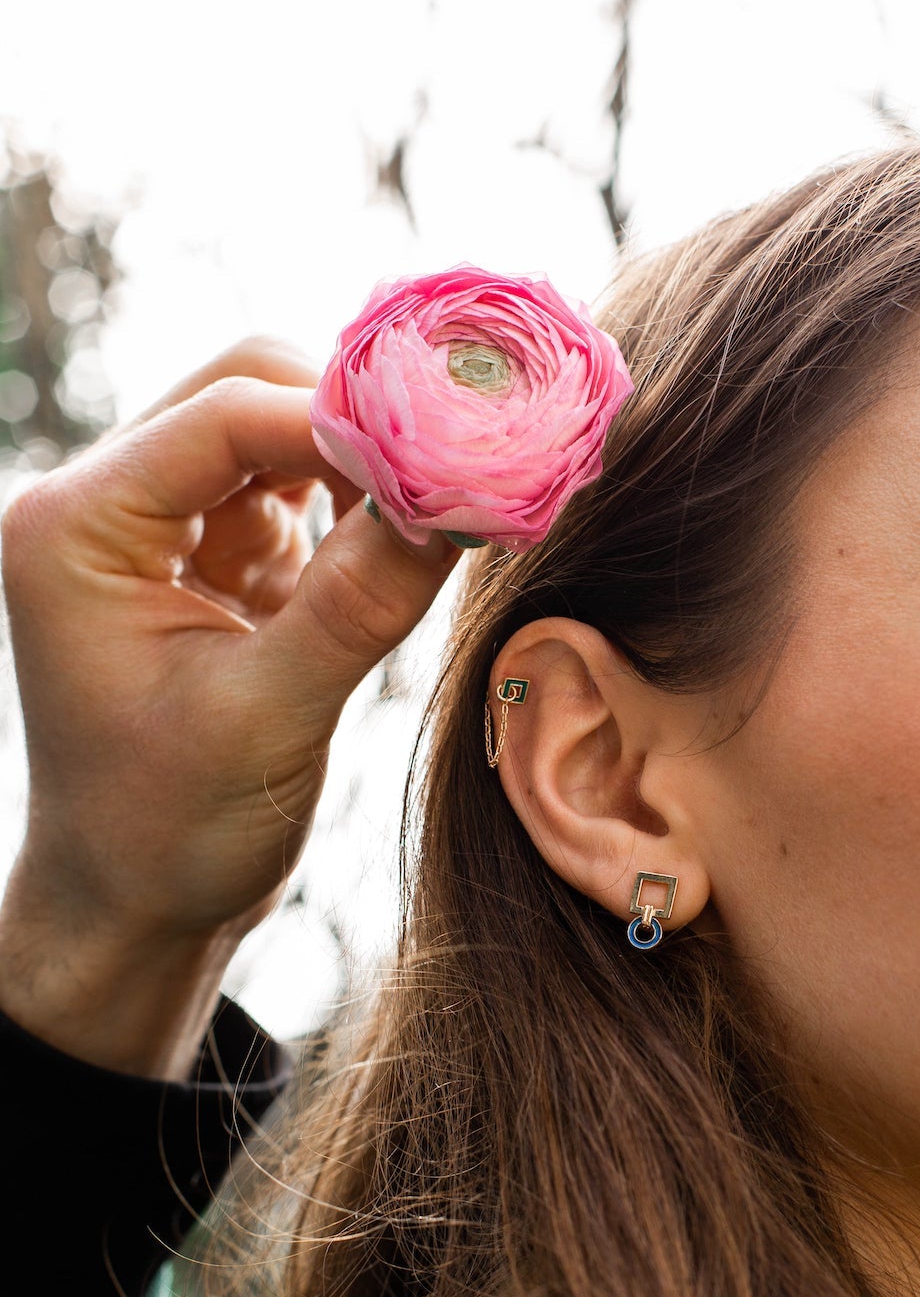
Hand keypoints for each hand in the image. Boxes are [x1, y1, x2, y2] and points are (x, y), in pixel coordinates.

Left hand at [0, 338, 460, 1077]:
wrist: (136, 906)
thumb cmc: (169, 831)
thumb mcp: (269, 718)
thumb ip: (360, 602)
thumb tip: (461, 496)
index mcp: (78, 528)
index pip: (222, 417)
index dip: (347, 418)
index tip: (456, 446)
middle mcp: (108, 505)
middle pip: (248, 391)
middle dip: (360, 422)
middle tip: (463, 466)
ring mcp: (164, 525)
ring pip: (282, 429)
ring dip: (370, 460)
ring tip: (450, 508)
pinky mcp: (217, 557)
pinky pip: (304, 489)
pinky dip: (367, 502)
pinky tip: (419, 537)